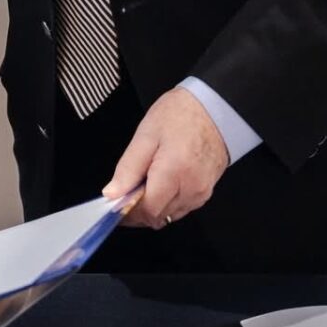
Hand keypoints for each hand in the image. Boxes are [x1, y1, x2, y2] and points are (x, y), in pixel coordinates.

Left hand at [102, 87, 228, 230]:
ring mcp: (201, 192)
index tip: (114, 205)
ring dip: (154, 206)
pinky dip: (167, 201)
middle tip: (127, 190)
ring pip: (169, 215)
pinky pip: (181, 207)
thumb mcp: (146, 134)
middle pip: (158, 217)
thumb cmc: (180, 115)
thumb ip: (128, 168)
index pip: (148, 211)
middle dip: (138, 209)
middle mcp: (191, 188)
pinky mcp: (206, 192)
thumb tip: (112, 194)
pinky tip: (162, 182)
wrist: (214, 109)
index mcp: (174, 172)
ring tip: (146, 181)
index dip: (128, 212)